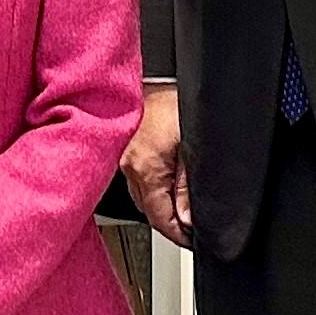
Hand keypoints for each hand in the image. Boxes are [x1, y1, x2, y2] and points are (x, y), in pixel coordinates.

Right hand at [123, 83, 191, 246]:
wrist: (164, 74)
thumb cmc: (178, 102)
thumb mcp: (193, 149)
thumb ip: (188, 187)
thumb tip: (186, 219)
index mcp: (144, 166)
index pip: (159, 218)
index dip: (178, 235)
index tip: (193, 240)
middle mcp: (127, 163)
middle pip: (148, 209)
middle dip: (169, 222)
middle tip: (191, 228)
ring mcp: (122, 154)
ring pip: (140, 195)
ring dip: (158, 204)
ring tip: (180, 208)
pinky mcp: (123, 146)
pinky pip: (135, 178)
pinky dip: (149, 186)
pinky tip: (163, 184)